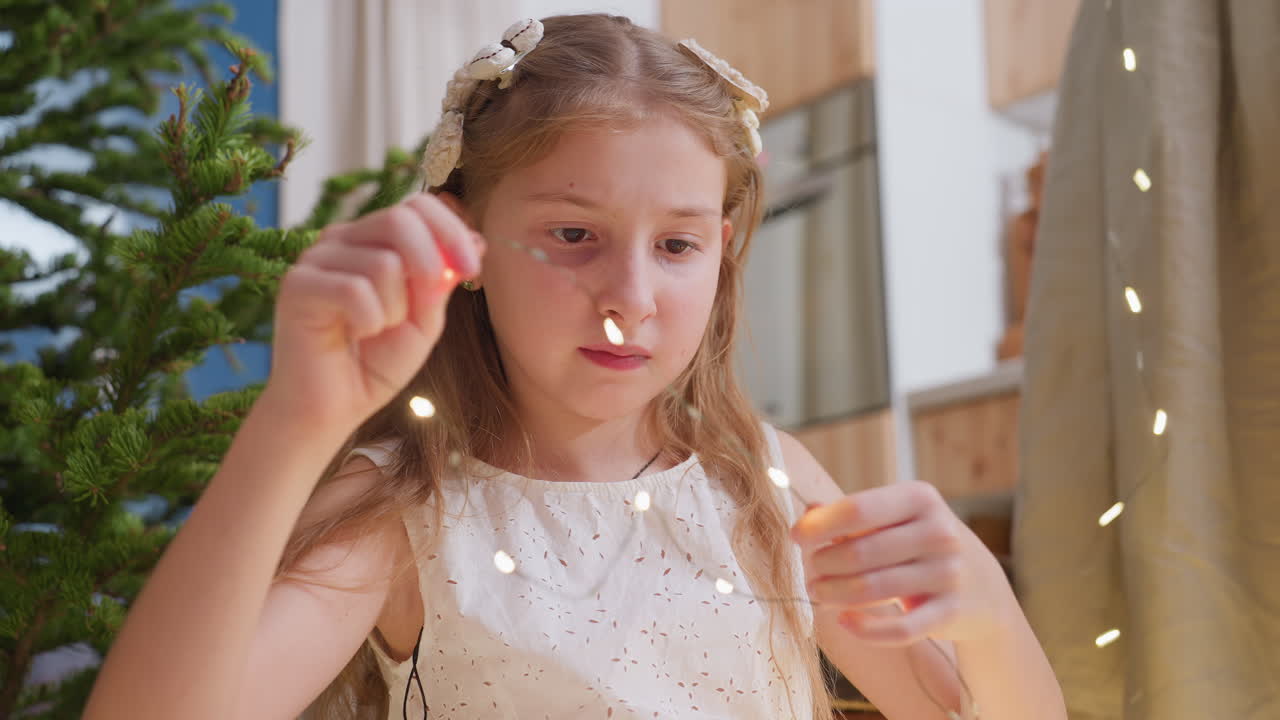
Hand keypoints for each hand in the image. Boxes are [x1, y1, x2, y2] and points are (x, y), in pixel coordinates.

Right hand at [264, 193, 484, 430]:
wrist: (332, 409)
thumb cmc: (376, 364)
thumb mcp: (425, 321)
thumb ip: (442, 281)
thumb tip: (475, 240)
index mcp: (372, 241)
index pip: (415, 206)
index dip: (451, 231)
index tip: (473, 270)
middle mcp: (341, 240)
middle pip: (399, 219)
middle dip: (431, 261)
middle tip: (430, 300)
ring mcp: (316, 260)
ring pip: (383, 263)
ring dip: (394, 309)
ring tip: (374, 331)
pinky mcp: (297, 286)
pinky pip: (355, 290)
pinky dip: (369, 320)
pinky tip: (354, 334)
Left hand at [791, 481, 1011, 646]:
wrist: (983, 588)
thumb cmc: (920, 545)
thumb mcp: (895, 520)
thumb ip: (852, 516)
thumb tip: (807, 514)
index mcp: (921, 498)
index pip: (859, 508)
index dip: (821, 525)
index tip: (797, 537)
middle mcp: (939, 532)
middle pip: (860, 551)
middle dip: (824, 565)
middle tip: (810, 574)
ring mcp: (949, 572)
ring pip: (873, 589)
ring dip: (835, 594)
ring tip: (818, 593)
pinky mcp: (951, 612)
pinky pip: (899, 628)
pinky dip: (865, 628)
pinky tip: (845, 621)